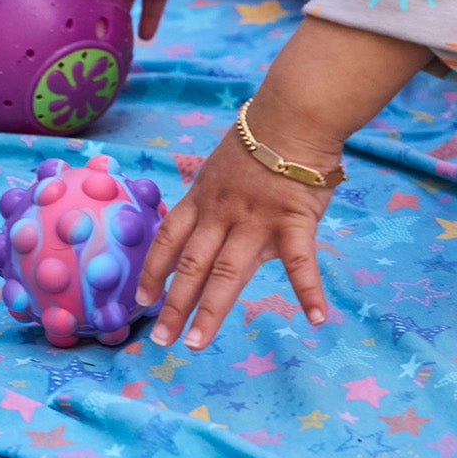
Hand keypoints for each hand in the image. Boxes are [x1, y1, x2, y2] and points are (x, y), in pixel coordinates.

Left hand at [137, 122, 330, 348]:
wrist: (294, 114)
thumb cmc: (260, 138)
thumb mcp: (219, 166)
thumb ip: (212, 200)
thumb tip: (204, 227)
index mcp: (203, 199)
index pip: (168, 239)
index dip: (153, 270)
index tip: (140, 299)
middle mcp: (222, 214)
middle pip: (192, 265)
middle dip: (173, 304)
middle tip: (160, 340)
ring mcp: (257, 220)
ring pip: (228, 273)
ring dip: (211, 311)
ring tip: (196, 343)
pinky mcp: (294, 221)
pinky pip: (301, 261)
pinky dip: (309, 290)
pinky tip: (316, 318)